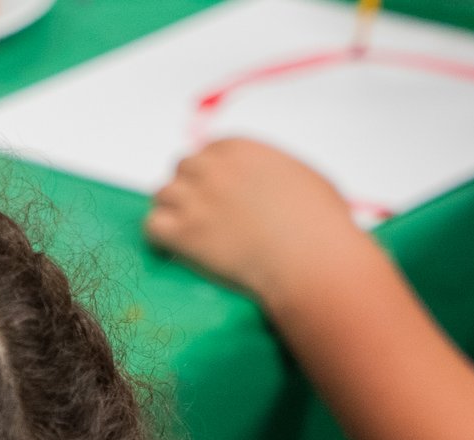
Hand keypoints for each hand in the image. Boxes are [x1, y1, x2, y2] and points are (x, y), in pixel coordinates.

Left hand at [144, 139, 371, 309]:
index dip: (210, 172)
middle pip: (182, 169)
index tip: (217, 191)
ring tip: (189, 232)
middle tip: (202, 213)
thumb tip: (271, 180)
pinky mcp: (183, 233)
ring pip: (162, 196)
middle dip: (190, 188)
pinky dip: (158, 237)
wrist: (312, 257)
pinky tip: (172, 249)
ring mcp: (194, 199)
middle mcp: (212, 168)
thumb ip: (276, 170)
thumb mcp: (305, 177)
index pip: (208, 150)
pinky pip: (151, 226)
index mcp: (241, 148)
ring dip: (173, 211)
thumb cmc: (321, 222)